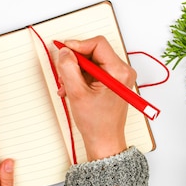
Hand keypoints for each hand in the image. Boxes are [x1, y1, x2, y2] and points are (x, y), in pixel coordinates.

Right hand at [56, 36, 135, 160]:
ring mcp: (117, 76)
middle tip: (63, 73)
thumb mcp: (77, 93)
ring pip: (90, 61)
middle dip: (75, 62)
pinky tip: (72, 89)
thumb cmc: (97, 123)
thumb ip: (68, 69)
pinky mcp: (111, 81)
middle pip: (93, 51)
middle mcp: (122, 71)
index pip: (98, 44)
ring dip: (75, 71)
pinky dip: (79, 77)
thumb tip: (64, 52)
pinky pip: (92, 70)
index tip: (63, 50)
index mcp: (119, 72)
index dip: (78, 45)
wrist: (104, 141)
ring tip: (67, 86)